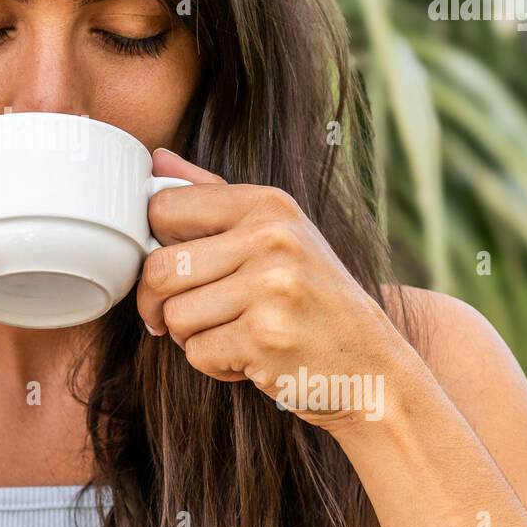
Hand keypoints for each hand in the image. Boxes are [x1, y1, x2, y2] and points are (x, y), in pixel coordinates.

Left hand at [136, 148, 416, 431]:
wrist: (372, 366)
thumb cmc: (313, 299)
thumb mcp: (276, 233)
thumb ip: (213, 195)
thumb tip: (157, 160)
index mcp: (268, 204)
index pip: (164, 208)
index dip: (154, 245)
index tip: (172, 268)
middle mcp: (271, 238)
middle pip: (160, 269)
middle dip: (158, 303)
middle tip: (177, 318)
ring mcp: (271, 287)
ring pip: (175, 316)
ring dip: (190, 337)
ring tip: (232, 333)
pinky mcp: (267, 338)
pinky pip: (198, 353)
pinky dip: (214, 364)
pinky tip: (250, 357)